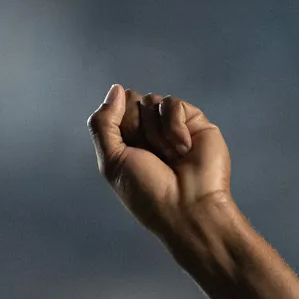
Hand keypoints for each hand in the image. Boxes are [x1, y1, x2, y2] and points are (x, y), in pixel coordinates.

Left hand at [90, 86, 234, 250]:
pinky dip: (174, 127)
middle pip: (132, 100)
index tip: (131, 150)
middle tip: (152, 156)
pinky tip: (184, 149)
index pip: (115, 108)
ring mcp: (173, 126)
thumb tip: (116, 89)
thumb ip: (103, 123)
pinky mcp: (195, 122)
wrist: (188, 208)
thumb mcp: (112, 161)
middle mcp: (150, 131)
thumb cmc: (150, 194)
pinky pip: (173, 104)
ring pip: (152, 101)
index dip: (118, 124)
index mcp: (128, 140)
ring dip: (157, 133)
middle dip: (137, 127)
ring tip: (171, 158)